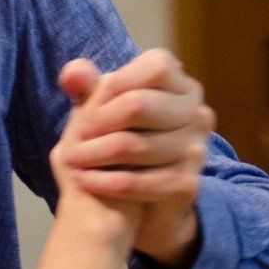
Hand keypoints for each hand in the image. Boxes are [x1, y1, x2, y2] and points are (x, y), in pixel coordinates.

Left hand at [54, 52, 208, 267]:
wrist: (139, 203)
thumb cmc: (119, 142)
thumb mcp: (101, 110)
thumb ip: (87, 86)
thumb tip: (73, 72)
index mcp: (183, 88)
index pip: (158, 65)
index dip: (118, 81)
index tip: (91, 102)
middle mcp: (198, 115)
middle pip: (139, 103)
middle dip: (96, 120)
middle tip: (74, 135)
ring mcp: (196, 151)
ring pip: (131, 144)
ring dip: (91, 153)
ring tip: (69, 159)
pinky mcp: (187, 185)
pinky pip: (134, 180)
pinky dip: (101, 180)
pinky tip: (82, 180)